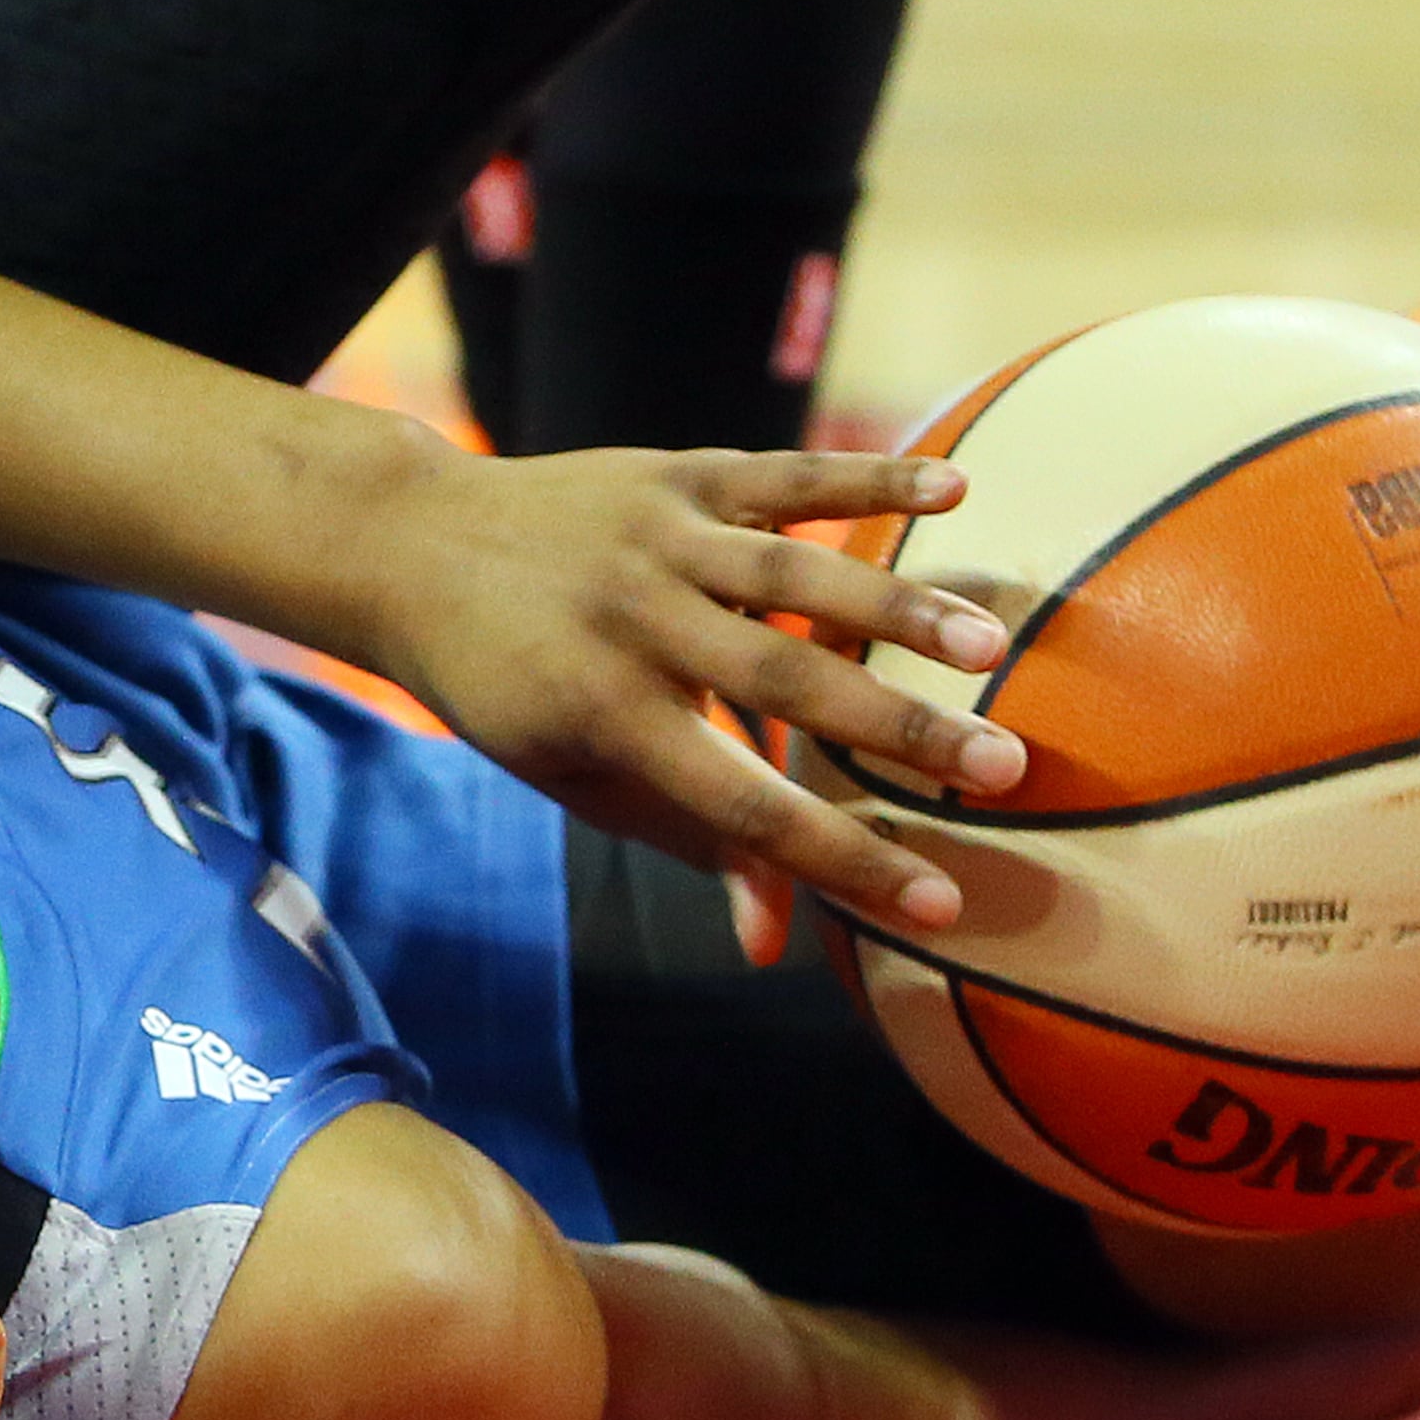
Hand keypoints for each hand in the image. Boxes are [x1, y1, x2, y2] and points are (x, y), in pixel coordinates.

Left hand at [357, 444, 1024, 940]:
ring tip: (990, 648)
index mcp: (604, 714)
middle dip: (900, 732)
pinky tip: (959, 487)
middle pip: (787, 683)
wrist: (413, 548)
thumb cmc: (507, 689)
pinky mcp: (675, 474)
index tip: (937, 903)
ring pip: (795, 573)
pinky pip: (784, 476)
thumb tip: (771, 945)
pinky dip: (870, 477)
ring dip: (900, 608)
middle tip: (1006, 772)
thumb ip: (686, 840)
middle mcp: (635, 623)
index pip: (742, 803)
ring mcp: (657, 538)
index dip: (840, 859)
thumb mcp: (574, 778)